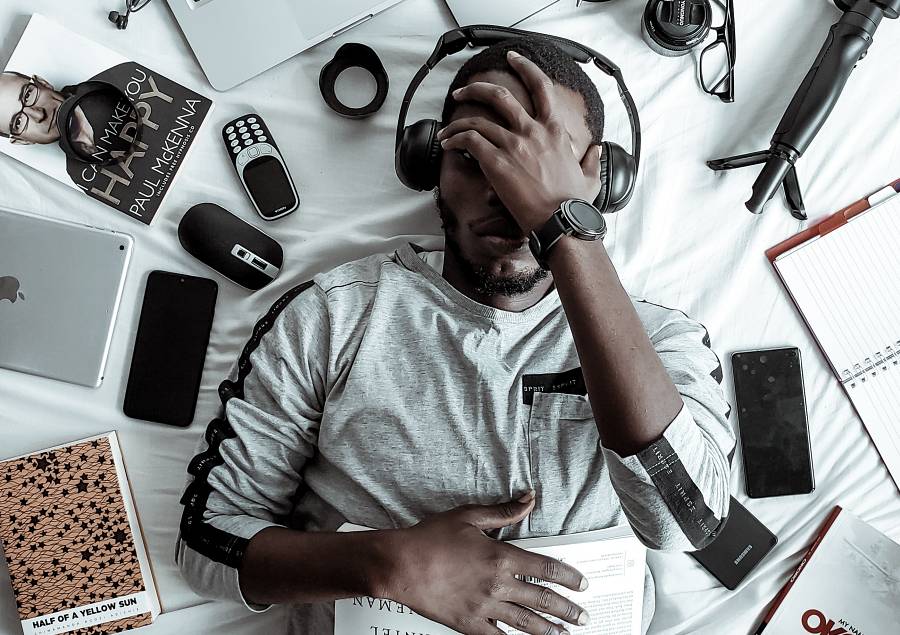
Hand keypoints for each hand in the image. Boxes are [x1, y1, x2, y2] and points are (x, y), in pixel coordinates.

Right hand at [380, 492, 589, 634]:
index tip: (582, 584)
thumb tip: (529, 500)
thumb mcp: (469, 516)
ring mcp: (484, 607)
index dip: (569, 577)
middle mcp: (497, 585)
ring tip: (565, 634)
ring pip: (526, 623)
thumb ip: (504, 511)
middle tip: (583, 616)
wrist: (400, 565)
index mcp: (501, 557)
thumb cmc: (430, 538)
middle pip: (543, 600)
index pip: (546, 568)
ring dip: (549, 630)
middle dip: (567, 610)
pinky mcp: (469, 624)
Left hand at [437, 50, 602, 233]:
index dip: (525, 67)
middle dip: (476, 89)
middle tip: (463, 91)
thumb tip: (596, 150)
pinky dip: (455, 139)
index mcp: (555, 130)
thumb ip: (591, 160)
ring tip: (447, 130)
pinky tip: (449, 144)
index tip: (513, 59)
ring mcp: (514, 145)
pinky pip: (469, 141)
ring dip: (457, 122)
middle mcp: (533, 131)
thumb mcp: (591, 177)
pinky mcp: (497, 162)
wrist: (561, 221)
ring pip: (477, 120)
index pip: (541, 87)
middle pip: (499, 95)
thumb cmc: (574, 204)